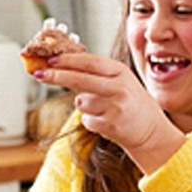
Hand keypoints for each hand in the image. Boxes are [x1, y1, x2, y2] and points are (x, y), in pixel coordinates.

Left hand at [36, 53, 183, 173]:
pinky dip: (92, 121)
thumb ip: (96, 74)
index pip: (89, 61)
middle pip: (79, 79)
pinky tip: (107, 121)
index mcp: (120, 72)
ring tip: (104, 109)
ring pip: (81, 102)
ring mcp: (115, 107)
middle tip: (39, 73)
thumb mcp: (120, 81)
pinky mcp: (111, 125)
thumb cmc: (131, 103)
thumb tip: (61, 65)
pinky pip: (86, 120)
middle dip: (55, 76)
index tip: (50, 59)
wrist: (152, 132)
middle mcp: (119, 87)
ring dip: (84, 105)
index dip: (67, 60)